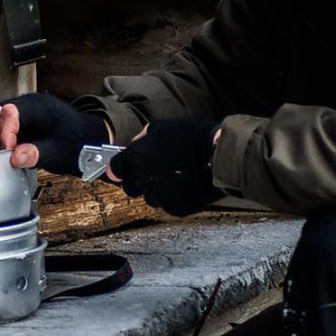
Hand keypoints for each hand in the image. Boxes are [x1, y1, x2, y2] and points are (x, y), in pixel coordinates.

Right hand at [0, 93, 108, 174]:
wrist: (86, 139)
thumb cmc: (76, 142)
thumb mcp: (58, 153)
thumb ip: (35, 154)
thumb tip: (15, 158)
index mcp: (38, 107)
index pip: (9, 112)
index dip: (5, 134)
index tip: (9, 152)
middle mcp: (26, 104)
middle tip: (7, 153)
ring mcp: (19, 111)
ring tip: (6, 153)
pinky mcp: (16, 120)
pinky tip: (7, 151)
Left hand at [109, 118, 223, 216]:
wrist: (221, 157)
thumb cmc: (194, 138)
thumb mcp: (163, 126)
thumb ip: (143, 136)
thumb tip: (134, 144)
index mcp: (136, 157)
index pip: (114, 168)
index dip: (116, 169)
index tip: (118, 171)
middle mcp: (143, 179)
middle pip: (129, 188)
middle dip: (137, 181)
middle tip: (152, 173)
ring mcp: (159, 196)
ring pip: (150, 198)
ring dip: (157, 190)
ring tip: (175, 178)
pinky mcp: (175, 208)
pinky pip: (168, 206)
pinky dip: (174, 198)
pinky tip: (186, 186)